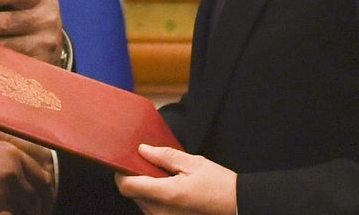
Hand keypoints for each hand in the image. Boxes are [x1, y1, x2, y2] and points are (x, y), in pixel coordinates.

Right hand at [0, 125, 53, 214]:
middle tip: (32, 213)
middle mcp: (13, 166)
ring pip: (26, 209)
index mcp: (11, 152)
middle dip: (35, 208)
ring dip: (20, 212)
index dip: (43, 194)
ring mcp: (6, 185)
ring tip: (7, 212)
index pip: (42, 177)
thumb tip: (13, 169)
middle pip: (38, 196)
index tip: (40, 203)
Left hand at [115, 145, 236, 214]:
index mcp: (166, 194)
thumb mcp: (192, 163)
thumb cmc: (218, 184)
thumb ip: (164, 156)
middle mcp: (161, 212)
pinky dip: (155, 198)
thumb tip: (143, 150)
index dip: (122, 173)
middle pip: (133, 194)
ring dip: (146, 189)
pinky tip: (170, 189)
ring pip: (142, 202)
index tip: (127, 162)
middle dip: (136, 178)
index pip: (128, 187)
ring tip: (165, 177)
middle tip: (150, 164)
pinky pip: (152, 210)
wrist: (236, 205)